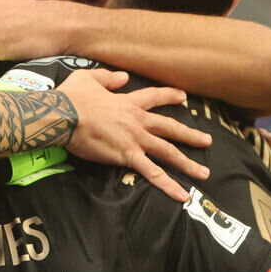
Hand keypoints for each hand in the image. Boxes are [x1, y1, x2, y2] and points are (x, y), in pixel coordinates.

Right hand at [59, 69, 211, 201]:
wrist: (64, 115)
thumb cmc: (71, 97)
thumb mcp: (88, 78)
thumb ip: (108, 77)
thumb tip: (122, 77)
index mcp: (128, 102)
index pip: (154, 97)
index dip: (169, 96)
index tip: (183, 98)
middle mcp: (137, 121)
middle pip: (169, 128)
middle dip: (190, 134)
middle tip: (207, 140)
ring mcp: (135, 139)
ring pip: (168, 152)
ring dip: (187, 163)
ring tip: (204, 172)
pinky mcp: (128, 156)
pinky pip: (153, 173)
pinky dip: (168, 185)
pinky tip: (182, 194)